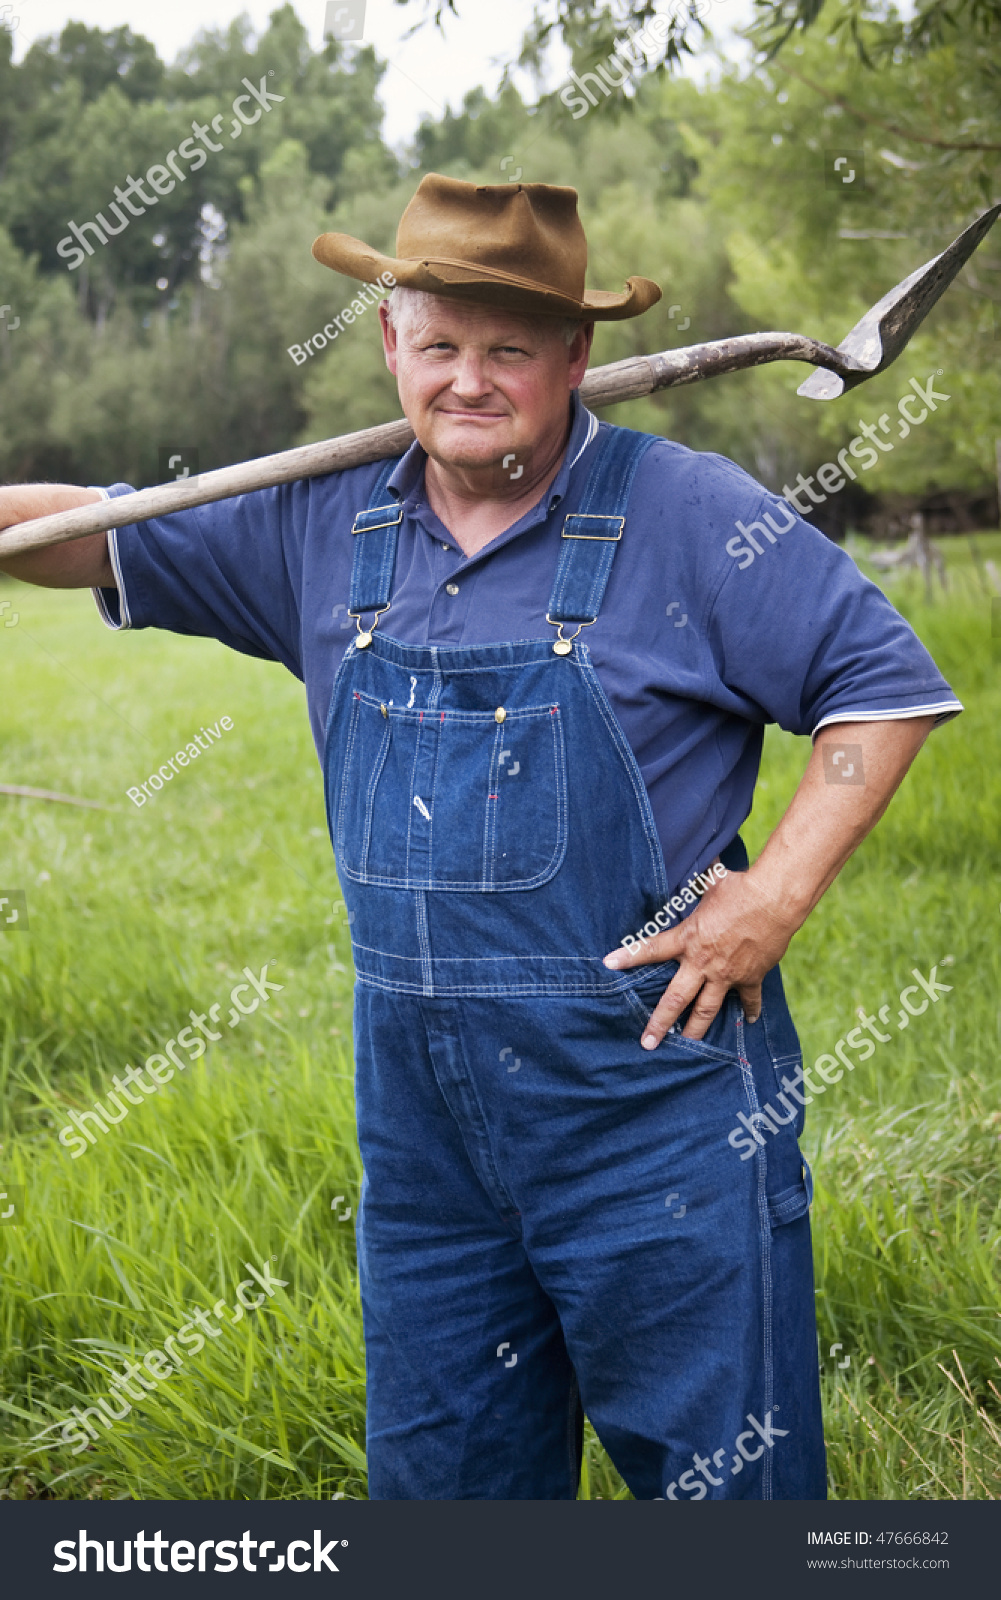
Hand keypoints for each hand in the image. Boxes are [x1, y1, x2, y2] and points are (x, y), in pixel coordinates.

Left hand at [603, 867, 795, 1047]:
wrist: (773, 901)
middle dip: (660, 1022)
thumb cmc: (740, 888)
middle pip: (676, 998)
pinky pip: (749, 1000)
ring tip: (686, 1045)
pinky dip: (749, 1012)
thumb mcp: (711, 882)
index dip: (629, 956)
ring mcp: (726, 974)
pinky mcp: (750, 978)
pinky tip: (748, 1022)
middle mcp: (703, 962)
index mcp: (688, 938)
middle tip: (648, 1042)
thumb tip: (693, 859)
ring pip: (707, 1010)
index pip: (651, 949)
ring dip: (696, 1030)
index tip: (609, 964)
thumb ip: (697, 880)